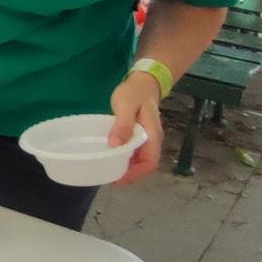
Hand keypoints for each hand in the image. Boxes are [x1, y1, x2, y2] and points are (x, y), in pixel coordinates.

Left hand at [107, 70, 164, 185]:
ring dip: (127, 168)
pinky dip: (125, 158)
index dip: (135, 174)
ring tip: (109, 170)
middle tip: (110, 177)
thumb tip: (115, 146)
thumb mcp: (126, 106)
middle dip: (130, 174)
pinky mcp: (140, 135)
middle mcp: (152, 140)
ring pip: (140, 160)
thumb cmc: (134, 92)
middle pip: (145, 165)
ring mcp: (147, 138)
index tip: (118, 179)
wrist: (144, 81)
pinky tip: (112, 157)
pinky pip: (135, 152)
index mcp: (152, 135)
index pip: (150, 163)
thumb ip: (122, 125)